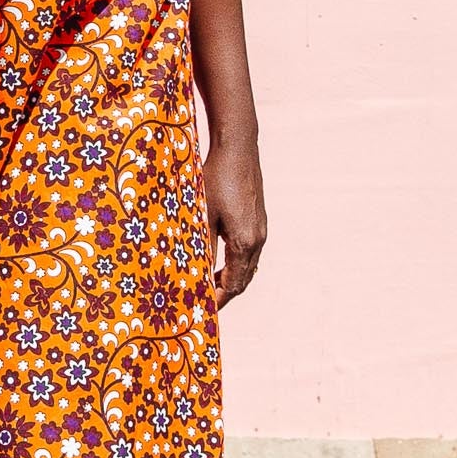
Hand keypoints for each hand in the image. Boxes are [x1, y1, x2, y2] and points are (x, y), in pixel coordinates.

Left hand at [202, 136, 265, 307]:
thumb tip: (195, 271)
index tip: (204, 309)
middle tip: (204, 301)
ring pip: (248, 265)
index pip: (233, 283)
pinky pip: (250, 251)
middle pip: (243, 278)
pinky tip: (222, 260)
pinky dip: (237, 263)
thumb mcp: (202, 214)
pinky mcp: (259, 219)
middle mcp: (257, 238)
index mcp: (244, 242)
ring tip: (210, 284)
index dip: (218, 299)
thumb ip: (202, 245)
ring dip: (231, 277)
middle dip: (225, 292)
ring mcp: (261, 229)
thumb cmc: (215, 178)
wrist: (238, 149)